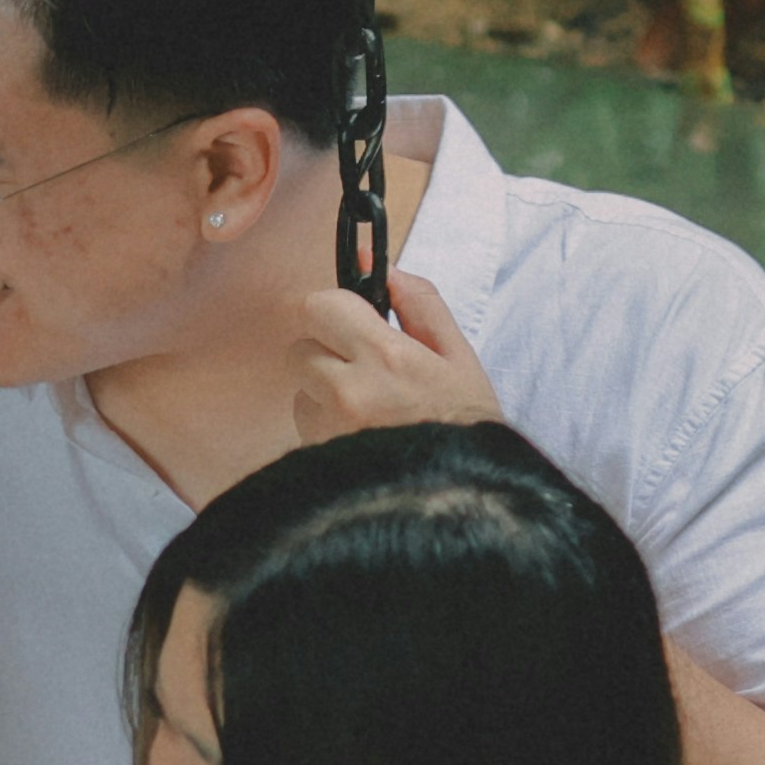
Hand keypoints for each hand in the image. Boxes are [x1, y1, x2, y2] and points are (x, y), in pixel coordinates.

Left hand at [275, 263, 504, 448]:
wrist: (460, 501)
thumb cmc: (465, 427)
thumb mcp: (458, 355)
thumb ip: (418, 302)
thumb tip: (376, 263)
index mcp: (385, 356)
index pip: (320, 305)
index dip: (335, 312)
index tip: (354, 324)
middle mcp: (347, 392)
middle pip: (300, 347)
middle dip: (326, 353)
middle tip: (365, 372)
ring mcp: (327, 430)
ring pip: (299, 390)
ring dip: (323, 394)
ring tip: (369, 414)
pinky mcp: (317, 461)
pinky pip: (304, 429)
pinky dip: (324, 429)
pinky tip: (361, 439)